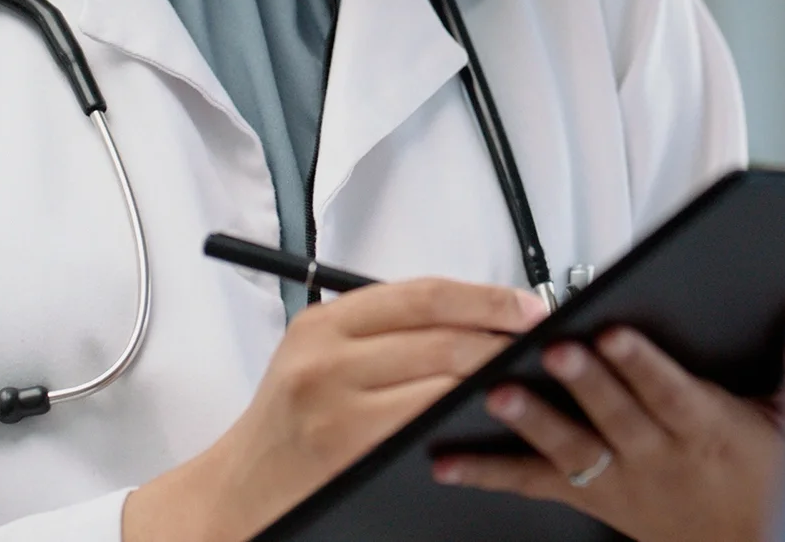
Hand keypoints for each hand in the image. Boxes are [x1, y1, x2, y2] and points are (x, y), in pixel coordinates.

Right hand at [124, 278, 547, 541]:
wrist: (241, 490)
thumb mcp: (319, 359)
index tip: (528, 307)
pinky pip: (426, 421)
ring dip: (494, 376)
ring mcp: (336, 402)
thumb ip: (380, 333)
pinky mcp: (348, 444)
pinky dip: (465, 416)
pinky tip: (491, 417)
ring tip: (529, 377)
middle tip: (544, 344)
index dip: (485, 297)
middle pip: (440, 333)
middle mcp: (326, 355)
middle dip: (502, 338)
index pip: (423, 294)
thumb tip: (471, 317)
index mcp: (325, 322)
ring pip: (441, 377)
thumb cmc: (289, 426)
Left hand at [431, 326, 784, 541]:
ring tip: (498, 396)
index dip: (641, 366)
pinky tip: (448, 460)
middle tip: (553, 351)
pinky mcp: (592, 498)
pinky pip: (536, 485)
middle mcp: (657, 458)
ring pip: (573, 449)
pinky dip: (489, 473)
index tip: (615, 334)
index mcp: (706, 432)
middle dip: (583, 382)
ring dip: (533, 422)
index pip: (671, 396)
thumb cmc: (768, 482)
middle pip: (616, 416)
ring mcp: (620, 481)